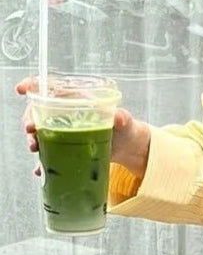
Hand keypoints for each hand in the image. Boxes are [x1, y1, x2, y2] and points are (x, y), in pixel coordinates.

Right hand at [15, 78, 150, 177]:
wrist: (129, 147)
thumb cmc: (125, 127)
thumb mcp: (125, 121)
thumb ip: (122, 117)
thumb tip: (119, 117)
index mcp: (77, 99)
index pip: (51, 87)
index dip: (33, 85)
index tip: (22, 89)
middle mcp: (65, 114)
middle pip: (39, 111)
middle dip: (30, 119)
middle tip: (30, 129)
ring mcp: (63, 131)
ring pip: (40, 132)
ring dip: (33, 139)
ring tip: (35, 148)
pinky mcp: (65, 147)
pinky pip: (49, 153)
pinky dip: (42, 161)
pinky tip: (39, 169)